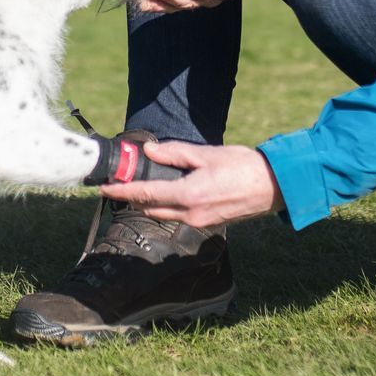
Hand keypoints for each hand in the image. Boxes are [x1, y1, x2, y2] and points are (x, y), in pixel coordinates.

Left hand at [99, 140, 283, 227]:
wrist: (272, 186)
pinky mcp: (209, 223)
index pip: (144, 195)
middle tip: (120, 184)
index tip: (102, 188)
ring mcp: (200, 222)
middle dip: (132, 198)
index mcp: (188, 195)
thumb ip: (175, 153)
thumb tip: (150, 151)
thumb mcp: (206, 154)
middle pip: (150, 209)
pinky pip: (180, 216)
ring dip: (150, 203)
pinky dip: (168, 205)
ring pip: (164, 214)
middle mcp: (190, 214)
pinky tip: (170, 192)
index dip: (121, 192)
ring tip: (141, 186)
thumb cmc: (243, 166)